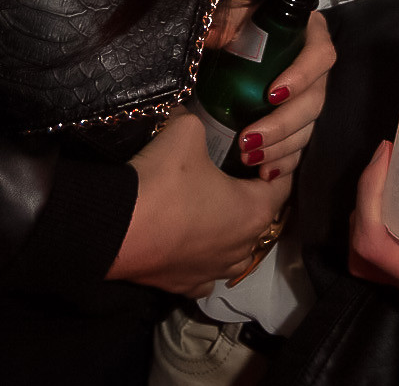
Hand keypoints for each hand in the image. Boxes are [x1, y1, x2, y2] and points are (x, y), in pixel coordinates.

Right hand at [107, 108, 290, 296]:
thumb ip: (200, 120)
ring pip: (238, 251)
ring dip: (232, 229)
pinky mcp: (187, 286)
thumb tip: (192, 112)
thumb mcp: (187, 131)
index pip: (282, 184)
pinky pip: (208, 271)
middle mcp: (242, 248)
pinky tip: (193, 238)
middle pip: (261, 217)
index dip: (276, 162)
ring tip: (215, 204)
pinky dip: (206, 256)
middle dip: (253, 193)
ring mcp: (215, 272)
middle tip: (235, 169)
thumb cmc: (163, 181)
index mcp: (253, 211)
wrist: (116, 229)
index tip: (261, 149)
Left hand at [236, 10, 335, 179]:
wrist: (233, 43)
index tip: (271, 94)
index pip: (320, 55)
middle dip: (282, 125)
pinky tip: (265, 172)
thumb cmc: (239, 22)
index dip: (302, 77)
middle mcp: (315, 69)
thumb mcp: (234, 13)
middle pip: (315, 101)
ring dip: (281, 148)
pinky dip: (284, 162)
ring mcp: (309, 97)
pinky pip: (302, 146)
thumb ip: (228, 20)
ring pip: (309, 128)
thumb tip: (218, 36)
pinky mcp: (299, 122)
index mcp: (308, 35)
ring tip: (250, 159)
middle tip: (248, 140)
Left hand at [349, 141, 398, 344]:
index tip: (387, 156)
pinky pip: (385, 248)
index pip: (375, 245)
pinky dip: (381, 219)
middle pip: (362, 244)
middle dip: (366, 194)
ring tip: (393, 168)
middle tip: (391, 155)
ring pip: (367, 249)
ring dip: (369, 206)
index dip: (369, 197)